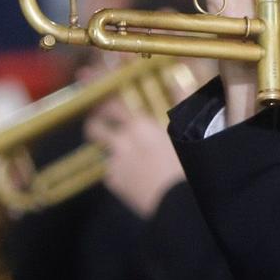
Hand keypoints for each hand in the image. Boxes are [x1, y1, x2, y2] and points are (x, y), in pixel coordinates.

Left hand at [87, 95, 185, 218]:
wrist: (178, 201)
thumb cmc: (186, 162)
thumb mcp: (186, 129)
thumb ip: (180, 100)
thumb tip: (176, 78)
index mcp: (139, 125)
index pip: (110, 104)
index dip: (99, 94)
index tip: (93, 87)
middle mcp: (122, 141)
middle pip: (95, 126)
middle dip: (94, 122)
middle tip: (99, 122)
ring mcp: (114, 163)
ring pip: (103, 150)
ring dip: (109, 148)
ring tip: (122, 153)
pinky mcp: (114, 182)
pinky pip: (111, 171)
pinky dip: (120, 171)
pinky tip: (135, 176)